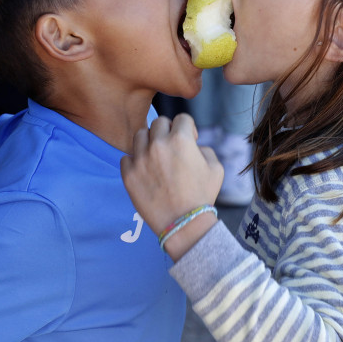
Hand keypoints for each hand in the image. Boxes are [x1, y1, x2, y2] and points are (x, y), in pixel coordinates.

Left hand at [120, 114, 223, 241]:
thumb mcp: (216, 168)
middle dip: (168, 131)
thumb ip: (205, 149)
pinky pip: (126, 158)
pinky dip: (135, 162)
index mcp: (181, 139)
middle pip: (159, 122)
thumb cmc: (202, 196)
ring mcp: (141, 159)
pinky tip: (144, 171)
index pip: (182, 118)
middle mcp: (158, 145)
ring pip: (140, 135)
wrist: (184, 223)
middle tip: (172, 147)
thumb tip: (193, 146)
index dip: (188, 128)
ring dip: (149, 142)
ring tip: (155, 156)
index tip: (190, 140)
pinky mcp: (129, 175)